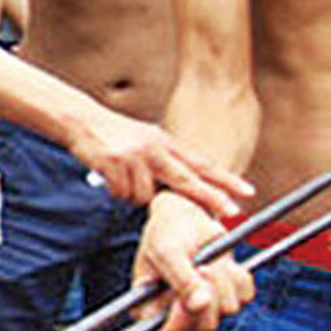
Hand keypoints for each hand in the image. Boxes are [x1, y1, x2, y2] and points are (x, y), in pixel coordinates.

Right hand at [67, 104, 253, 215]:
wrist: (83, 120)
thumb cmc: (116, 134)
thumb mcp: (148, 140)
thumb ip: (167, 161)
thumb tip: (184, 186)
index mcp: (166, 143)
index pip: (202, 164)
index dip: (225, 179)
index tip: (247, 191)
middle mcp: (155, 149)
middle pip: (187, 180)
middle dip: (211, 197)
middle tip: (232, 210)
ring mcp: (135, 156)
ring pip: (145, 196)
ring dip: (134, 194)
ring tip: (123, 177)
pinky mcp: (114, 164)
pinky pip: (122, 194)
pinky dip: (117, 191)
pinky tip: (111, 176)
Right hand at [135, 192, 253, 330]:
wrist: (186, 215)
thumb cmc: (166, 232)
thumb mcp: (167, 252)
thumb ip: (182, 280)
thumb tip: (200, 305)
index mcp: (150, 310)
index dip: (179, 323)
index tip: (186, 298)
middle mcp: (178, 315)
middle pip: (205, 324)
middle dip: (209, 291)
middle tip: (202, 264)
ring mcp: (206, 307)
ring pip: (229, 309)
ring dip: (224, 278)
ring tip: (209, 257)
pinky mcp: (229, 295)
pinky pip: (245, 295)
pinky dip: (238, 275)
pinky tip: (223, 260)